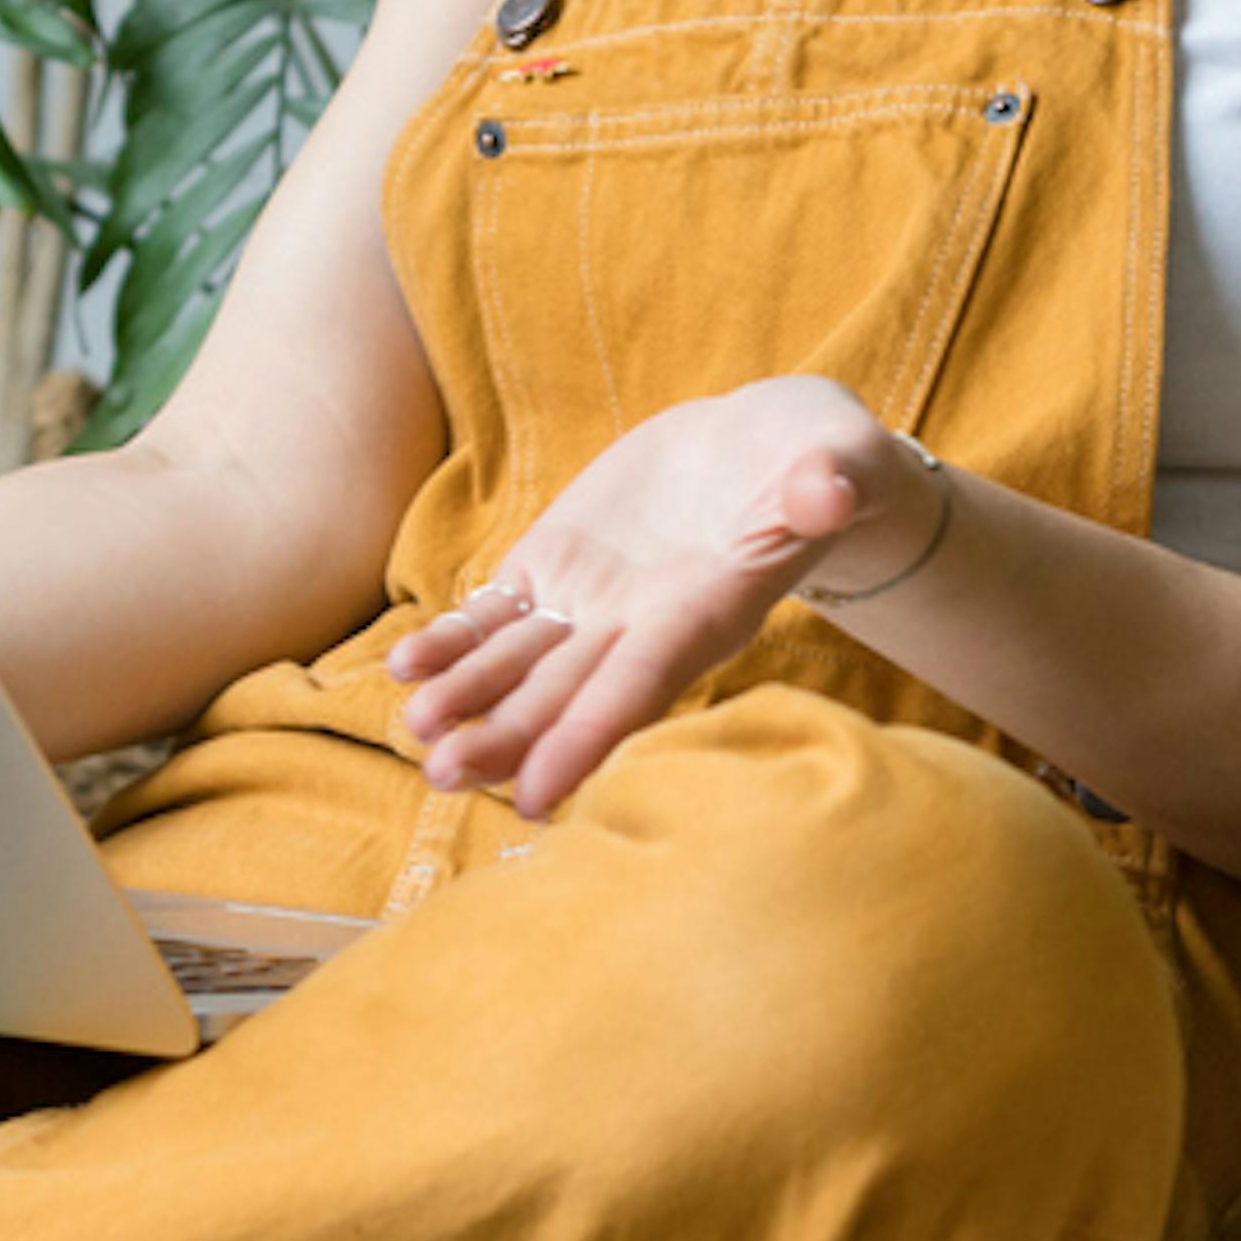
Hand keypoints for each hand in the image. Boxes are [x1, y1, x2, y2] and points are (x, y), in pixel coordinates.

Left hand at [384, 376, 932, 819]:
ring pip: (523, 661)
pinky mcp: (562, 562)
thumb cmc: (821, 461)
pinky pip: (500, 613)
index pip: (641, 684)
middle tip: (439, 775)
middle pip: (567, 693)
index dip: (588, 735)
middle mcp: (645, 625)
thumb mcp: (836, 461)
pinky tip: (404, 666)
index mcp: (708, 612)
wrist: (768, 448)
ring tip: (411, 726)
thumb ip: (829, 482)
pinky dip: (455, 638)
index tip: (535, 793)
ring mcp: (598, 598)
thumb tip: (828, 491)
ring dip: (467, 695)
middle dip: (506, 735)